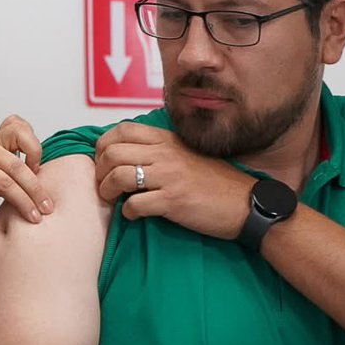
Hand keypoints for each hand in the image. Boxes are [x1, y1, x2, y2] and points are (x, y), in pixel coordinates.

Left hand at [0, 114, 51, 233]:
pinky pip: (17, 125)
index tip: (34, 219)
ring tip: (37, 175)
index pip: (5, 185)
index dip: (22, 203)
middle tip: (47, 208)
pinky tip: (31, 158)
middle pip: (17, 167)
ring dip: (34, 154)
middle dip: (35, 190)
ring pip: (21, 135)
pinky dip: (28, 137)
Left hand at [93, 122, 253, 238]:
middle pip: (112, 152)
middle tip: (103, 183)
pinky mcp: (173, 201)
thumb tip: (129, 154)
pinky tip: (132, 214)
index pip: (122, 130)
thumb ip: (159, 150)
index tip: (103, 161)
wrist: (245, 203)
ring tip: (112, 199)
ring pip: (119, 176)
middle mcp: (165, 154)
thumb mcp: (185, 155)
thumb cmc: (215, 183)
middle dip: (99, 170)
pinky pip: (135, 205)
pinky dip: (127, 212)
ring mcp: (169, 177)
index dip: (103, 145)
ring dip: (107, 190)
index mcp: (167, 140)